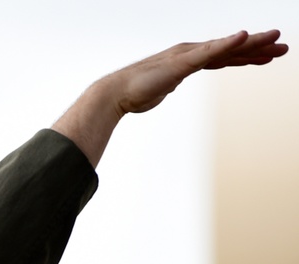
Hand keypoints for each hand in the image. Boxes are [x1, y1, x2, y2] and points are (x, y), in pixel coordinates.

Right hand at [52, 30, 287, 166]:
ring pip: (226, 48)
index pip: (223, 57)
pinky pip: (210, 51)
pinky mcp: (181, 62)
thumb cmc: (133, 94)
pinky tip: (244, 37)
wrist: (114, 93)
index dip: (246, 55)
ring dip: (252, 44)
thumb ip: (166, 85)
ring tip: (276, 40)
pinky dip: (227, 43)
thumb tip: (165, 87)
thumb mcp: (158, 89)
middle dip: (258, 47)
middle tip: (284, 46)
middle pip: (230, 50)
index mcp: (187, 60)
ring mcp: (186, 56)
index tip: (267, 56)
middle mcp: (190, 54)